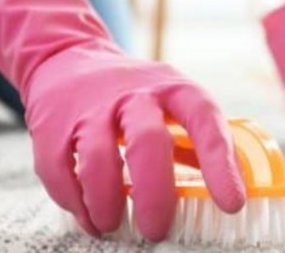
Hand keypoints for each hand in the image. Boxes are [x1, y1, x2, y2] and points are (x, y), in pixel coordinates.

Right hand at [25, 47, 245, 240]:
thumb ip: (198, 142)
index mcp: (172, 88)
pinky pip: (60, 171)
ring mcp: (89, 110)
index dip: (220, 164)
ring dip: (106, 203)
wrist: (67, 56)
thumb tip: (232, 191)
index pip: (204, 121)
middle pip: (147, 142)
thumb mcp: (172, 99)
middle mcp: (132, 95)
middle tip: (157, 229)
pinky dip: (75, 202)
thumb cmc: (133, 91)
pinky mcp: (52, 127)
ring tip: (113, 226)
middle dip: (155, 194)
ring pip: (97, 159)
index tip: (232, 204)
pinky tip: (89, 217)